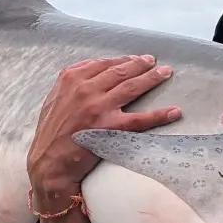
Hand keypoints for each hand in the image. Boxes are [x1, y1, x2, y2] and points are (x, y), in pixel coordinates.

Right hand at [26, 55, 180, 222]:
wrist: (48, 163)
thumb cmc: (50, 134)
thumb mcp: (53, 101)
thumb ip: (70, 86)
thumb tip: (88, 75)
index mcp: (71, 79)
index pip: (103, 63)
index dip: (122, 60)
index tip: (135, 59)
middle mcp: (85, 89)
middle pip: (120, 72)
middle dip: (140, 64)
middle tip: (154, 62)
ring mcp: (98, 107)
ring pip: (131, 88)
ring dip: (152, 78)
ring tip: (166, 73)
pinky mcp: (110, 128)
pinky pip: (140, 119)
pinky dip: (159, 114)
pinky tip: (174, 111)